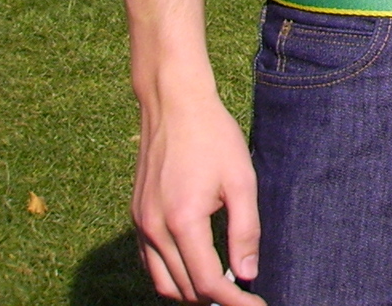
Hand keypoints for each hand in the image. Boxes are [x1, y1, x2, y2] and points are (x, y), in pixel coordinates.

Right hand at [131, 87, 264, 305]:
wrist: (173, 105)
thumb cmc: (213, 137)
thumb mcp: (241, 180)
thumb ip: (245, 230)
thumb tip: (248, 274)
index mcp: (181, 222)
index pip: (207, 282)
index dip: (233, 301)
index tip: (256, 305)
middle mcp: (153, 230)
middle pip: (183, 289)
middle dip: (214, 300)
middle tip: (244, 297)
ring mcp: (139, 225)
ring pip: (162, 283)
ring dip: (191, 293)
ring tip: (222, 287)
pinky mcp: (135, 218)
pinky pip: (149, 263)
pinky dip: (171, 276)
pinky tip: (194, 268)